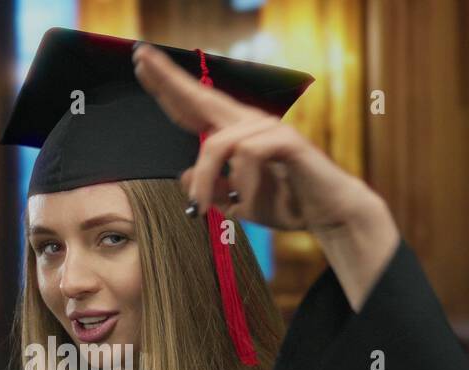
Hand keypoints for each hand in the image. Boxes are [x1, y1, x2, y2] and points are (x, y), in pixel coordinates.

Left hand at [132, 43, 398, 309]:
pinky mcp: (286, 141)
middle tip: (140, 56)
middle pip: (201, 96)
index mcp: (234, 133)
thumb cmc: (286, 202)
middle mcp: (248, 124)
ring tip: (203, 212)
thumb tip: (184, 174)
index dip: (167, 86)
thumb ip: (212, 187)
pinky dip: (242, 187)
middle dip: (169, 78)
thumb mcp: (236, 201)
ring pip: (217, 145)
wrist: (327, 214)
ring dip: (206, 184)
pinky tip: (245, 203)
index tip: (141, 62)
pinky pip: (247, 157)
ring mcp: (268, 128)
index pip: (194, 106)